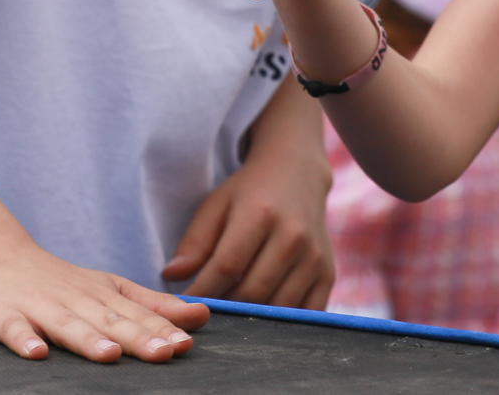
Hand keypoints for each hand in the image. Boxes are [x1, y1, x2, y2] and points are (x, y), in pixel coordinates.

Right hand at [0, 239, 208, 362]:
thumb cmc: (60, 282)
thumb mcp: (110, 288)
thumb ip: (153, 305)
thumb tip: (201, 315)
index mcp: (102, 294)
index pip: (136, 314)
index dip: (161, 329)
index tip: (186, 343)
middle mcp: (75, 299)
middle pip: (109, 321)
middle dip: (137, 337)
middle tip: (164, 352)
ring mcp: (38, 307)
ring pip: (67, 325)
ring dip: (88, 339)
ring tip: (109, 355)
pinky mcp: (3, 315)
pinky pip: (13, 329)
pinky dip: (24, 339)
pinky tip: (36, 354)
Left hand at [161, 125, 334, 308]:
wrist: (298, 174)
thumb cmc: (249, 192)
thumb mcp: (216, 205)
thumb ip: (195, 242)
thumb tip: (170, 277)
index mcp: (260, 214)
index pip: (226, 267)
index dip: (201, 292)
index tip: (182, 305)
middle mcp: (293, 236)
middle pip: (252, 291)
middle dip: (224, 308)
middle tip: (206, 313)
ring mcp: (314, 257)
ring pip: (278, 307)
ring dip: (250, 319)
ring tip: (230, 315)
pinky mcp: (328, 273)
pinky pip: (305, 313)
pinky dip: (282, 323)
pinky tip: (262, 317)